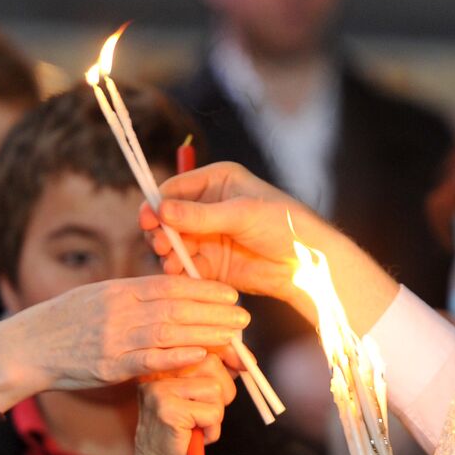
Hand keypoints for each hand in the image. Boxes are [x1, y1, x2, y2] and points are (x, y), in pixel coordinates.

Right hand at [0, 276, 249, 412]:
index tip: (229, 293)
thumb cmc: (63, 323)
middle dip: (213, 311)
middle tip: (244, 316)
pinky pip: (146, 361)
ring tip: (233, 336)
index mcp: (118, 290)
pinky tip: (200, 356)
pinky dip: (174, 358)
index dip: (203, 288)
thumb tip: (167, 290)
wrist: (25, 349)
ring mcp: (113, 339)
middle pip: (175, 307)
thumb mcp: (96, 297)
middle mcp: (118, 311)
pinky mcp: (107, 367)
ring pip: (167, 332)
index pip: (168, 285)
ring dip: (204, 333)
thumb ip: (131, 295)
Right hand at [77, 356, 237, 454]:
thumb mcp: (198, 400)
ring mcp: (159, 390)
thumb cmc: (182, 436)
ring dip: (216, 415)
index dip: (230, 353)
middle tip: (207, 415)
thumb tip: (243, 358)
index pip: (203, 346)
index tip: (247, 362)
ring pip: (215, 390)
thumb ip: (214, 376)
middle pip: (212, 364)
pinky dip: (212, 430)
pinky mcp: (167, 409)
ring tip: (197, 427)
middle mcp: (157, 373)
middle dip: (223, 392)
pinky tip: (194, 438)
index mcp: (163, 366)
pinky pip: (212, 413)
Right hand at [141, 162, 311, 303]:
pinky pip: (186, 264)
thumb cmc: (283, 225)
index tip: (148, 219)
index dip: (158, 204)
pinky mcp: (211, 262)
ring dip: (168, 252)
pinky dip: (179, 269)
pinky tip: (179, 273)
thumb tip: (161, 210)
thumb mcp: (241, 214)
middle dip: (161, 231)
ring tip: (170, 262)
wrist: (307, 264)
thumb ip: (200, 215)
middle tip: (161, 245)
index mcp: (217, 181)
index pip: (175, 189)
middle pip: (169, 218)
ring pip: (174, 243)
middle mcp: (208, 206)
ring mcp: (208, 236)